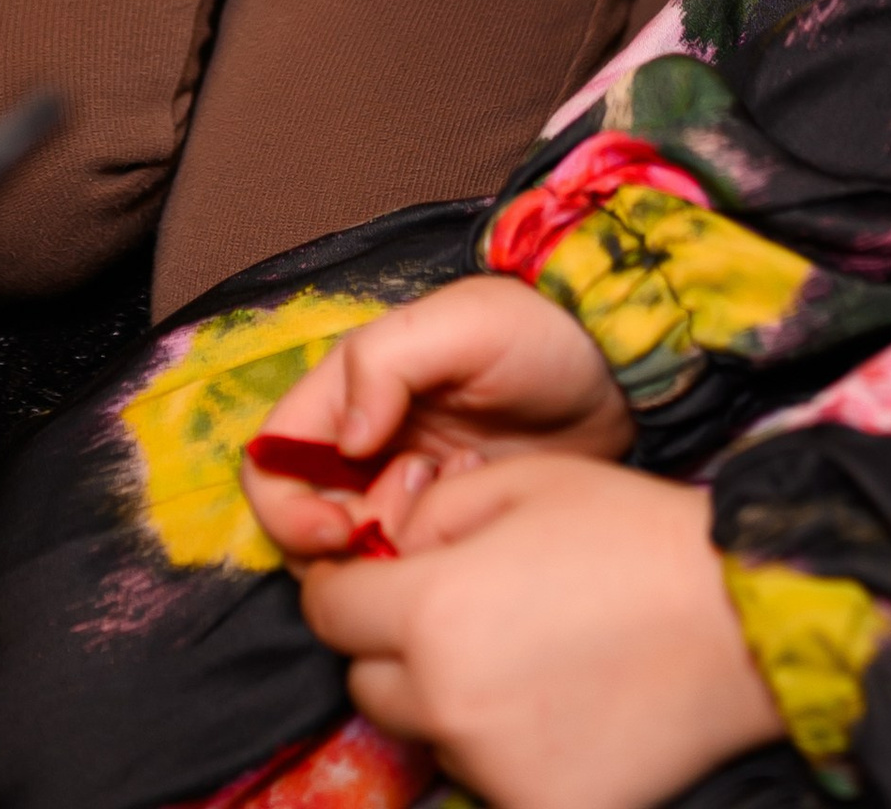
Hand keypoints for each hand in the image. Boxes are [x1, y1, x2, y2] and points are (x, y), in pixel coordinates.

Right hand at [243, 278, 627, 562]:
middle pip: (306, 523)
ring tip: (454, 509)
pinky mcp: (447, 526)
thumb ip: (385, 363)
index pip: (272, 462)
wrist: (618, 374)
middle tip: (410, 529)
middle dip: (344, 544)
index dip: (286, 508)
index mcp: (348, 391)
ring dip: (391, 550)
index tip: (338, 532)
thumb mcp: (461, 324)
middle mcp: (363, 444)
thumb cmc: (538, 331)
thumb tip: (346, 439)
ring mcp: (405, 489)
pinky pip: (410, 567)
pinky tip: (476, 521)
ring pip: (354, 555)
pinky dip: (431, 560)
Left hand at [299, 456, 776, 808]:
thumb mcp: (517, 484)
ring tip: (527, 654)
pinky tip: (561, 706)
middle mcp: (448, 702)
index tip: (373, 578)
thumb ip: (426, 515)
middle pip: (368, 682)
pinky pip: (488, 779)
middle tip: (463, 612)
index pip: (330, 613)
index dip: (345, 587)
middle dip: (394, 645)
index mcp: (431, 611)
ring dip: (450, 697)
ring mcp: (494, 768)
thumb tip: (384, 553)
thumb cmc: (629, 536)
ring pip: (428, 733)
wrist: (740, 618)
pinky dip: (506, 746)